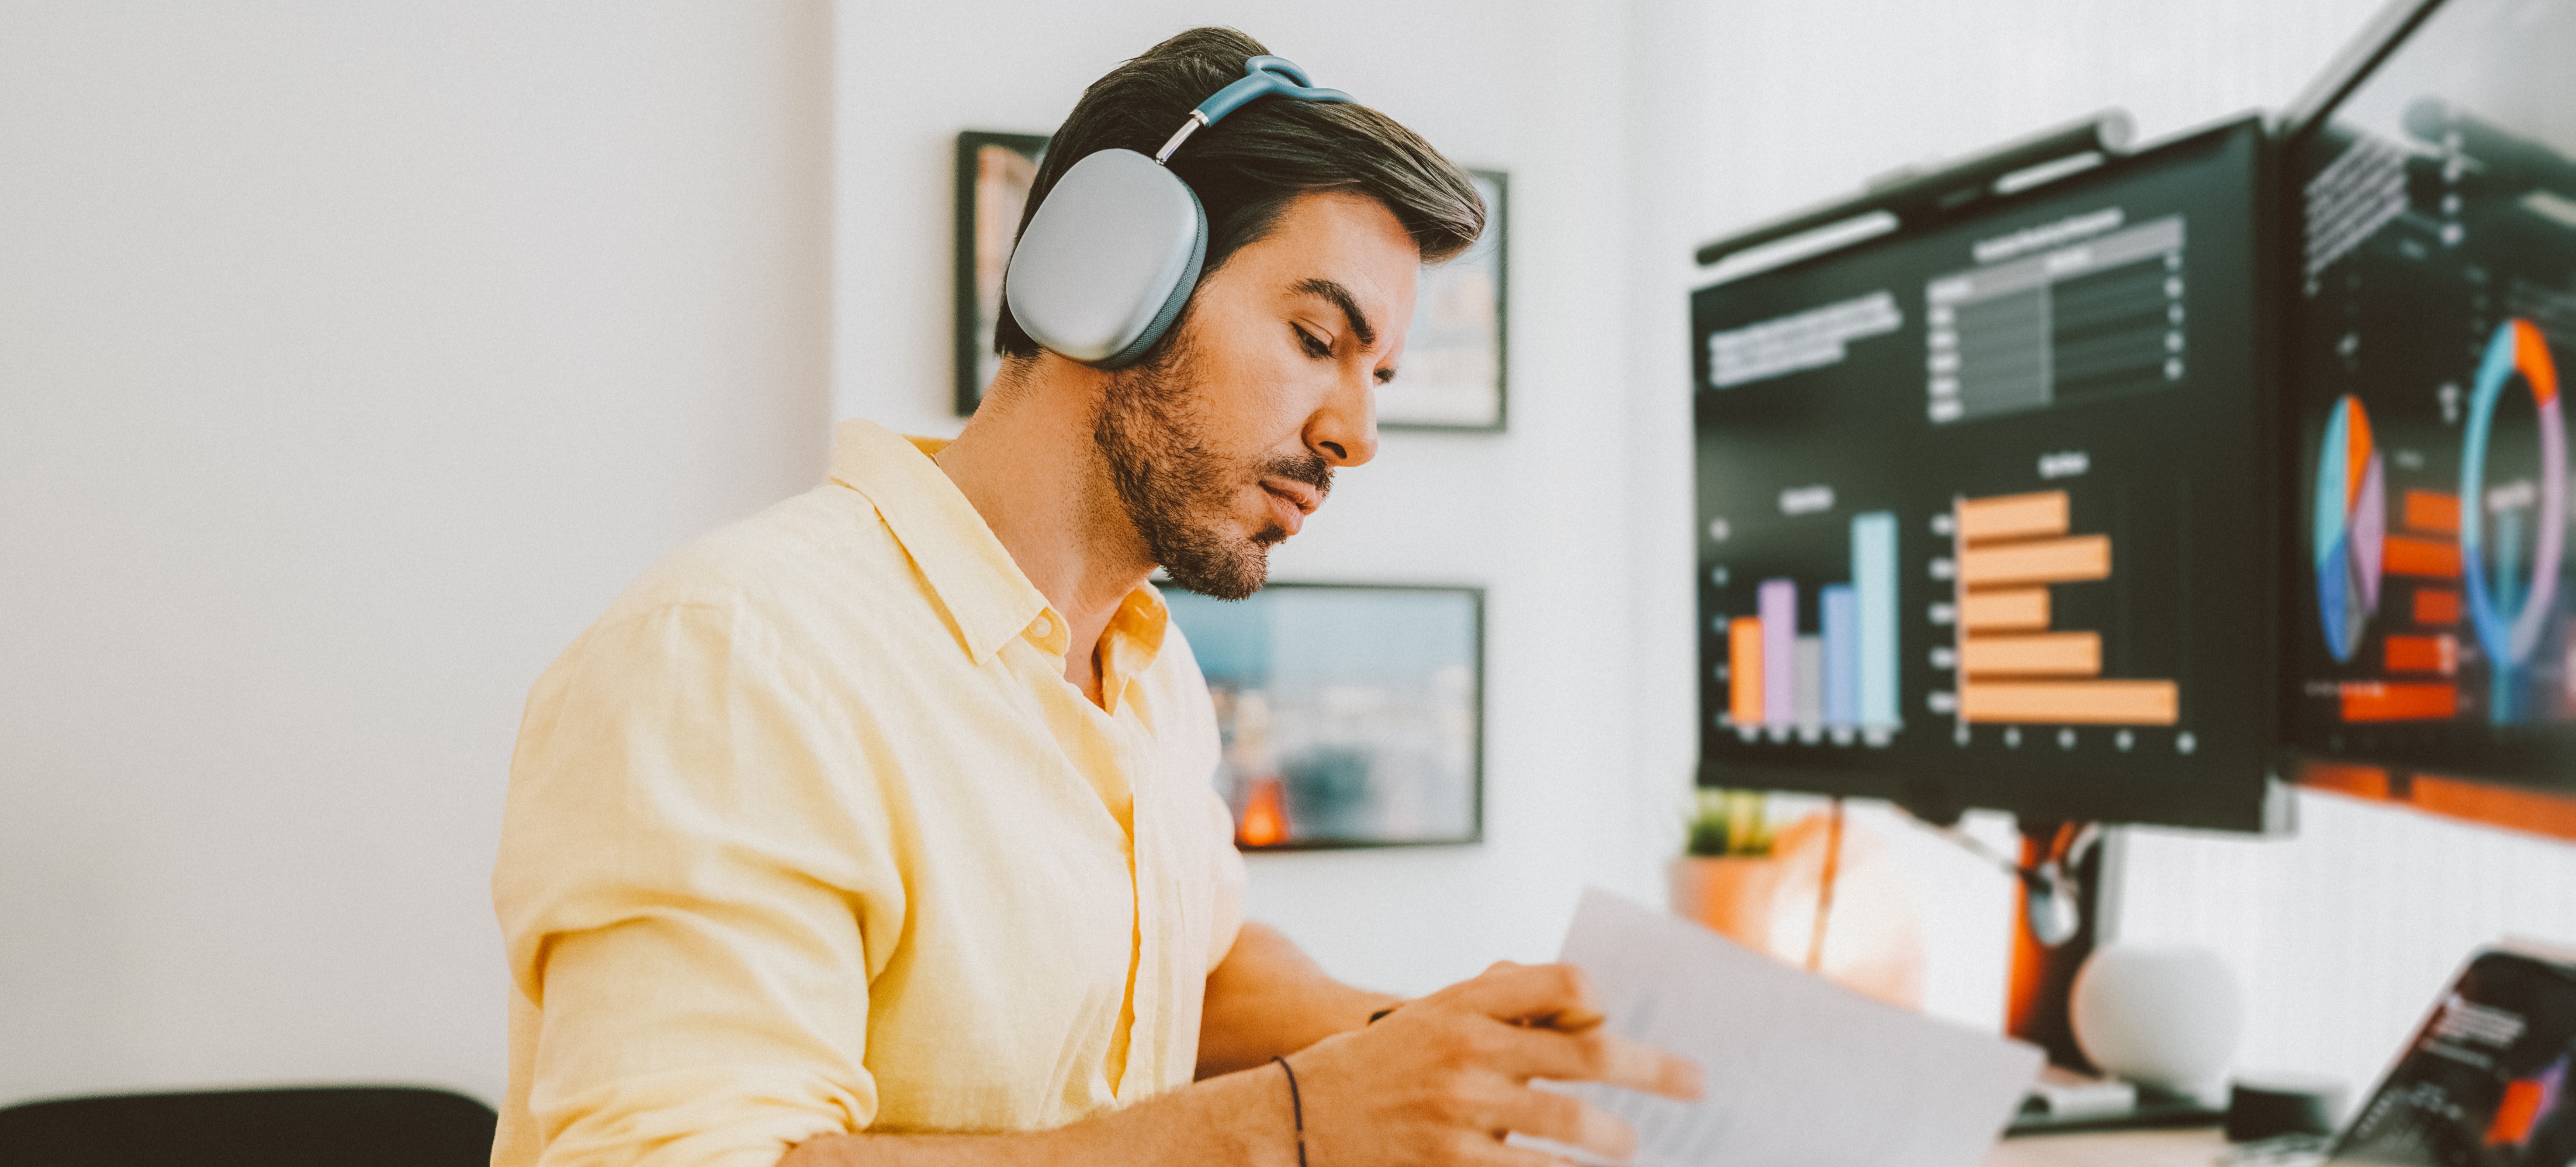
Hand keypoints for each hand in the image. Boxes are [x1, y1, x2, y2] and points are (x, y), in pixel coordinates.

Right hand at [1278, 962, 1701, 1165]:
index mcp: (1465, 1006)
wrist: (1297, 1121)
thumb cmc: (1378, 1069)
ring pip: (1573, 1126)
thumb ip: (1501, 1006)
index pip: (1563, 983)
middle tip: (1695, 1085)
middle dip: (1655, 1072)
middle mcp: (1469, 1053)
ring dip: (1615, 1139)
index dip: (1600, 1005)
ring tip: (1629, 1149)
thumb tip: (1588, 1013)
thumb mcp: (1432, 1019)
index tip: (1616, 1027)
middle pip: (1589, 1057)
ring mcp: (1462, 1114)